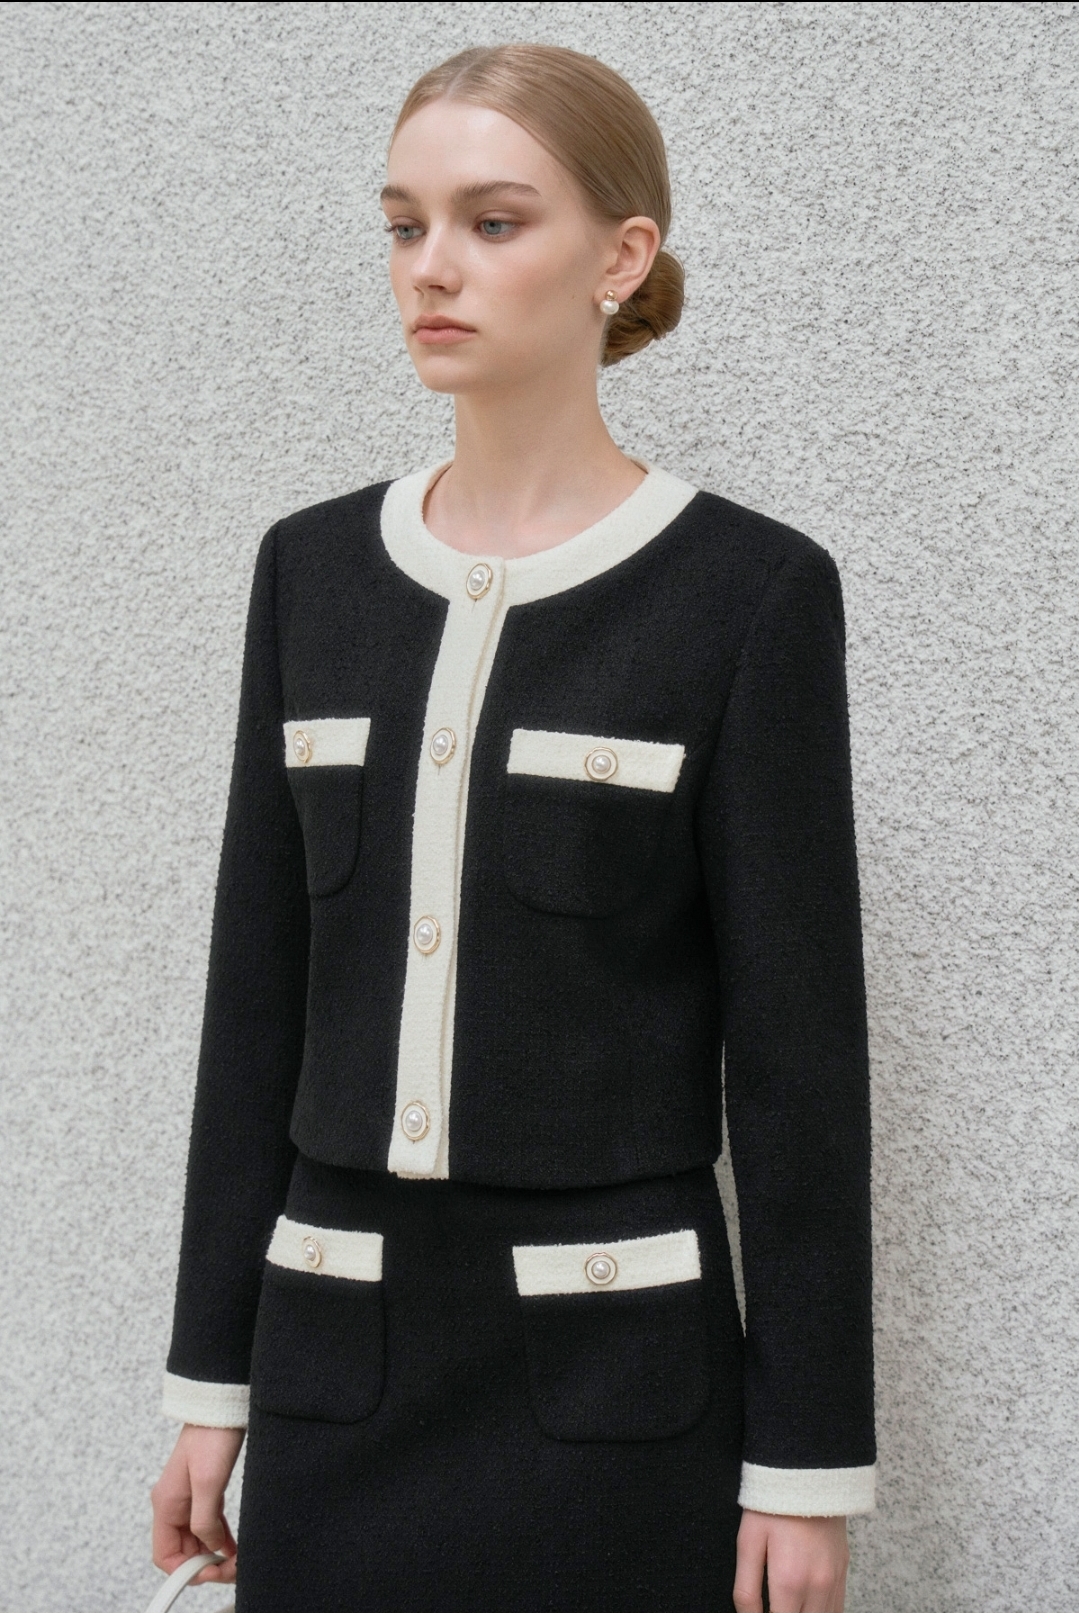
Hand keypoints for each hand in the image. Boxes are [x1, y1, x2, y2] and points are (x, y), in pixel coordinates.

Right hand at [151, 1424, 244, 1585]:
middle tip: (233, 1567)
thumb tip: (210, 1548)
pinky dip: (219, 1538)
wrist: (220, 1404)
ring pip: (197, 1540)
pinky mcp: (203, 1490)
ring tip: (237, 1559)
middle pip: (182, 1551)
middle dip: (205, 1565)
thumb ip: (204, 1519)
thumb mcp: (209, 1481)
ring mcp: (188, 1498)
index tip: (211, 1573)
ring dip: (214, 1554)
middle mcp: (173, 1504)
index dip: (185, 1571)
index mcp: (166, 1504)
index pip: (165, 1555)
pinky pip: (207, 1525)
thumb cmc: (212, 1435)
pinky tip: (233, 1545)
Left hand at [733, 1511, 849, 1611]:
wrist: (808, 1472)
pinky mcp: (843, 1570)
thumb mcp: (748, 1542)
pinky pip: (837, 1608)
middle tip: (771, 1605)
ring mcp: (834, 1580)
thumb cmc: (773, 1504)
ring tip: (785, 1604)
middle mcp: (817, 1586)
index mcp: (790, 1581)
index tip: (759, 1612)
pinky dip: (821, 1612)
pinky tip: (805, 1605)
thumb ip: (746, 1589)